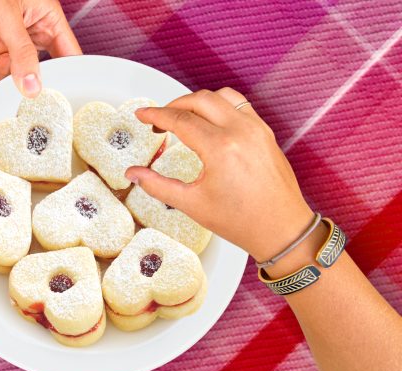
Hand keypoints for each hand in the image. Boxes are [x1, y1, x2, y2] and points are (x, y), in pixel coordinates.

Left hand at [0, 0, 80, 100]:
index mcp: (47, 17)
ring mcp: (9, 41)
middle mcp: (31, 31)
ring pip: (10, 73)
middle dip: (31, 88)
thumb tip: (33, 86)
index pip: (66, 52)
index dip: (67, 76)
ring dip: (1, 89)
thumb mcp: (7, 17)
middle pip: (37, 68)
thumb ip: (22, 53)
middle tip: (30, 109)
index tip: (64, 98)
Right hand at [125, 88, 312, 261]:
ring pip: (221, 96)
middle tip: (159, 120)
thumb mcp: (192, 204)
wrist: (281, 230)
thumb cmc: (242, 221)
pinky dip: (220, 106)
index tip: (142, 115)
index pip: (180, 119)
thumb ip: (157, 185)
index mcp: (220, 149)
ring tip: (183, 117)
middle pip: (199, 100)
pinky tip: (210, 122)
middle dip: (174, 105)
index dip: (156, 115)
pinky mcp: (265, 132)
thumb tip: (133, 174)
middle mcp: (241, 131)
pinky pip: (240, 105)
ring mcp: (257, 129)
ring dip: (198, 101)